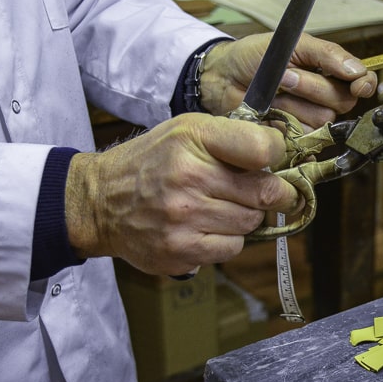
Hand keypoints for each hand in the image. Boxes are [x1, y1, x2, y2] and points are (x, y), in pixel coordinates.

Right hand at [64, 114, 299, 275]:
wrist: (100, 202)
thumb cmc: (153, 161)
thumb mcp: (188, 130)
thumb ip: (235, 136)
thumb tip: (283, 149)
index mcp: (194, 139)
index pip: (263, 148)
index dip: (278, 154)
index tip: (275, 159)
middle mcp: (188, 177)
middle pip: (267, 192)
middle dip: (274, 193)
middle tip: (268, 191)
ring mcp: (184, 218)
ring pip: (252, 222)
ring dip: (247, 216)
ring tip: (222, 206)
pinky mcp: (180, 251)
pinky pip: (232, 248)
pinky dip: (228, 239)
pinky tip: (208, 227)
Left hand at [200, 33, 377, 128]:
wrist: (222, 77)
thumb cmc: (255, 56)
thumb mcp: (292, 44)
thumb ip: (326, 54)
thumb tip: (357, 70)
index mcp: (331, 71)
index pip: (363, 81)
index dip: (364, 84)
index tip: (357, 84)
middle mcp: (325, 98)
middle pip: (341, 102)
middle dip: (313, 88)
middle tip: (287, 76)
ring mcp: (309, 119)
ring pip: (321, 121)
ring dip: (295, 105)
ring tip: (273, 93)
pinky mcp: (293, 140)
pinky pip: (304, 140)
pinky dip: (286, 127)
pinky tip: (271, 115)